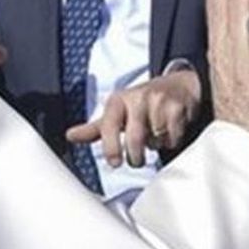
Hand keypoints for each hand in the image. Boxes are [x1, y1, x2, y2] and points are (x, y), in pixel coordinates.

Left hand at [65, 69, 201, 168]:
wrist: (179, 85)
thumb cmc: (142, 103)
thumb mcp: (117, 112)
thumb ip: (95, 128)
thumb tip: (70, 136)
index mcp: (118, 100)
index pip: (109, 125)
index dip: (111, 147)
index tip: (115, 163)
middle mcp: (137, 98)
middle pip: (135, 139)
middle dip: (136, 157)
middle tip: (136, 160)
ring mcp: (159, 101)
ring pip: (156, 140)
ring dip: (156, 145)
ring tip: (155, 135)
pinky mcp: (178, 108)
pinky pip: (173, 138)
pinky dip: (171, 141)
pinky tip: (169, 131)